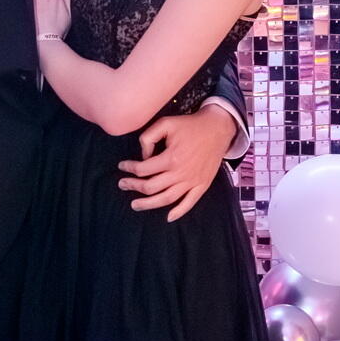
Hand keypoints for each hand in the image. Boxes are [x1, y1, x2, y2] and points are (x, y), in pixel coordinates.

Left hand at [117, 102, 234, 221]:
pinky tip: (168, 217)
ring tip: (135, 205)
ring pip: (166, 199)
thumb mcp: (166, 123)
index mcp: (170, 158)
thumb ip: (148, 137)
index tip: (122, 166)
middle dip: (133, 186)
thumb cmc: (190, 125)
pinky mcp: (202, 185)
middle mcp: (180, 173)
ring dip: (148, 204)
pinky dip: (178, 212)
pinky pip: (189, 203)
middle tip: (122, 185)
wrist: (217, 128)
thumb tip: (143, 156)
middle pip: (151, 187)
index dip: (129, 168)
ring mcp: (192, 181)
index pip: (142, 169)